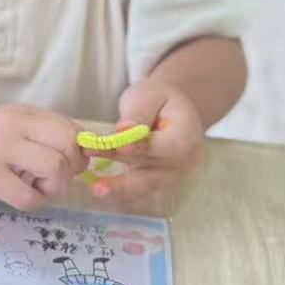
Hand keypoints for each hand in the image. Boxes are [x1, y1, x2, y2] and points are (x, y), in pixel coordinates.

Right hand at [0, 105, 87, 210]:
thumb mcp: (7, 122)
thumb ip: (40, 131)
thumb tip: (81, 150)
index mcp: (21, 113)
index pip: (72, 128)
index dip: (80, 149)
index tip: (69, 160)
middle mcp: (14, 128)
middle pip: (69, 146)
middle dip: (72, 167)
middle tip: (54, 175)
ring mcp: (1, 152)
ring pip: (54, 169)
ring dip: (53, 185)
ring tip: (35, 185)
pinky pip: (30, 197)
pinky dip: (34, 201)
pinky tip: (20, 195)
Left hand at [89, 80, 204, 200]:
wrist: (173, 109)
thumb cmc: (159, 98)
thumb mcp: (148, 96)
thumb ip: (137, 114)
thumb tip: (123, 130)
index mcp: (187, 137)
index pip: (164, 147)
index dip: (140, 148)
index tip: (119, 147)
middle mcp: (184, 162)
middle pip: (153, 171)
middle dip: (123, 175)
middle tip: (97, 183)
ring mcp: (173, 175)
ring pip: (145, 184)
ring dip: (119, 186)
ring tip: (97, 189)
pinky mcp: (158, 181)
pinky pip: (139, 187)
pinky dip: (120, 187)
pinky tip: (100, 187)